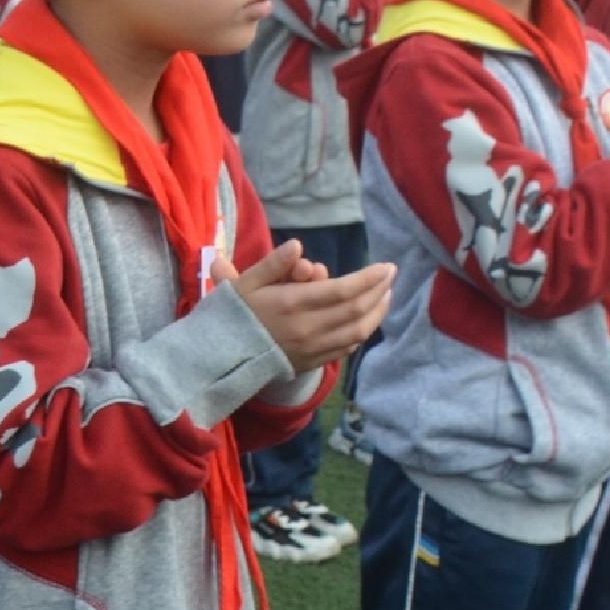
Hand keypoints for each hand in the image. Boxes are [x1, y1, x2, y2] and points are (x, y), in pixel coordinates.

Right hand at [229, 241, 394, 369]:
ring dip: (377, 312)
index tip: (385, 267)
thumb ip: (272, 264)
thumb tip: (298, 247)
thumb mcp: (243, 283)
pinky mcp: (311, 362)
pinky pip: (345, 348)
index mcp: (291, 304)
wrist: (218, 358)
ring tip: (386, 296)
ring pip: (357, 331)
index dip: (369, 278)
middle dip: (379, 290)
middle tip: (391, 275)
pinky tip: (367, 320)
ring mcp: (311, 348)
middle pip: (356, 309)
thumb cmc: (231, 315)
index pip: (343, 290)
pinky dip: (362, 332)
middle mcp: (307, 328)